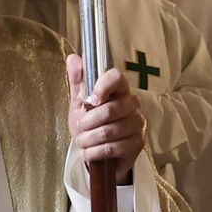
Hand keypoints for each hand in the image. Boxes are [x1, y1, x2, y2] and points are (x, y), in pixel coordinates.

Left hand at [66, 55, 144, 178]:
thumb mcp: (80, 102)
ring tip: (83, 141)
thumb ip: (78, 81)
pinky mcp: (137, 144)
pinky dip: (94, 152)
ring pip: (108, 131)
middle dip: (87, 122)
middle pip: (109, 110)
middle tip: (80, 128)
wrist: (99, 153)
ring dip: (88, 139)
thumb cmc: (91, 124)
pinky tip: (90, 152)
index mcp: (119, 90)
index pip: (116, 77)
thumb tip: (73, 58)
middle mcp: (132, 105)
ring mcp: (137, 125)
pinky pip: (111, 148)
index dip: (102, 86)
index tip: (91, 100)